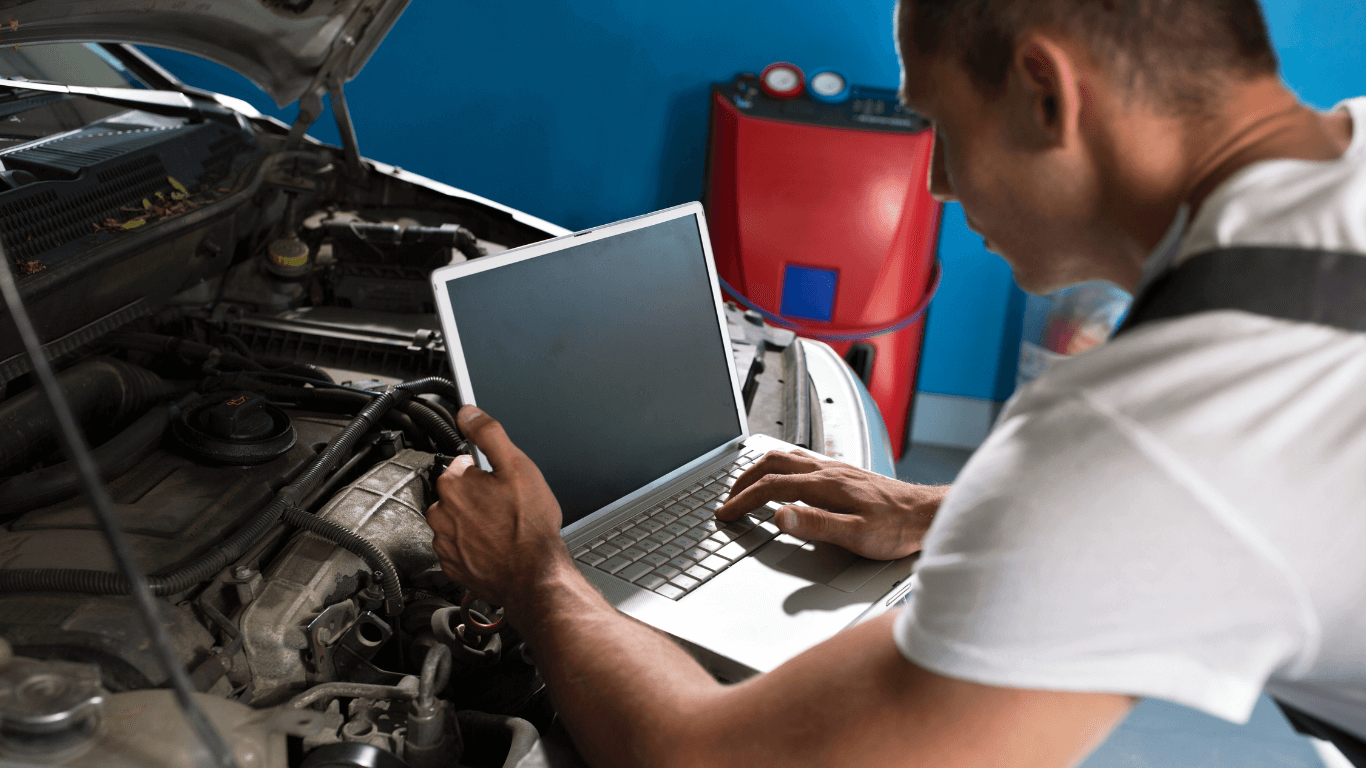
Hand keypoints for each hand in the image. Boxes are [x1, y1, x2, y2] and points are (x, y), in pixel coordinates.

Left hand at [425, 406, 571, 611]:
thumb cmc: (529, 526)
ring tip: (501, 527)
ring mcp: (445, 542)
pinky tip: (494, 545)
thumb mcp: (518, 467)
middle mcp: (442, 513)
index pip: (462, 464)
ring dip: (473, 520)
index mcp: (454, 484)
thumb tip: (468, 412)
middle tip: (505, 505)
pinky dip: (472, 545)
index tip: (501, 482)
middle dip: (478, 495)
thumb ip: (490, 434)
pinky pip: (457, 546)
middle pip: (457, 493)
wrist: (533, 575)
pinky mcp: (451, 565)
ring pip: (456, 520)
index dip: (486, 471)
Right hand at [715, 450, 948, 559]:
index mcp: (824, 485)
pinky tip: (785, 479)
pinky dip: (780, 468)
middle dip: (743, 480)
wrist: (928, 514)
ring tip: (746, 486)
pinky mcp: (844, 474)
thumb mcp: (855, 535)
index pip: (770, 487)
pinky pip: (801, 461)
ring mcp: (836, 469)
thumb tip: (779, 516)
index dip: (742, 501)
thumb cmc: (897, 528)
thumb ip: (815, 525)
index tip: (725, 514)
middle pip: (772, 464)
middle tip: (728, 499)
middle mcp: (827, 471)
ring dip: (759, 470)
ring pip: (786, 458)